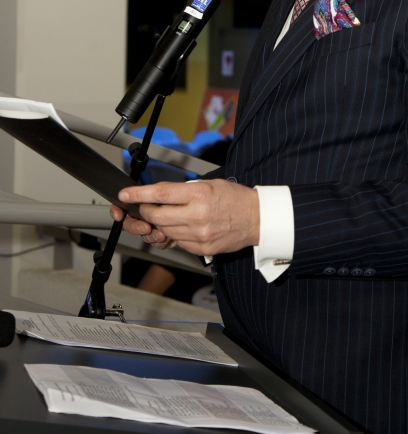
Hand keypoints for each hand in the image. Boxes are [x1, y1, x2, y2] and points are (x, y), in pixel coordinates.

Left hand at [110, 179, 259, 254]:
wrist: (257, 219)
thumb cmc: (235, 199)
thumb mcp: (209, 184)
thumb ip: (183, 191)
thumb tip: (159, 194)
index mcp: (198, 195)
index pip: (160, 194)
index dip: (138, 194)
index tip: (126, 194)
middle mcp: (196, 215)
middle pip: (156, 215)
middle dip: (146, 211)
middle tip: (147, 206)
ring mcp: (198, 235)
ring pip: (164, 230)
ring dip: (160, 223)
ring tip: (170, 216)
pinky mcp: (201, 248)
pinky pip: (177, 242)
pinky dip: (174, 234)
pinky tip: (183, 226)